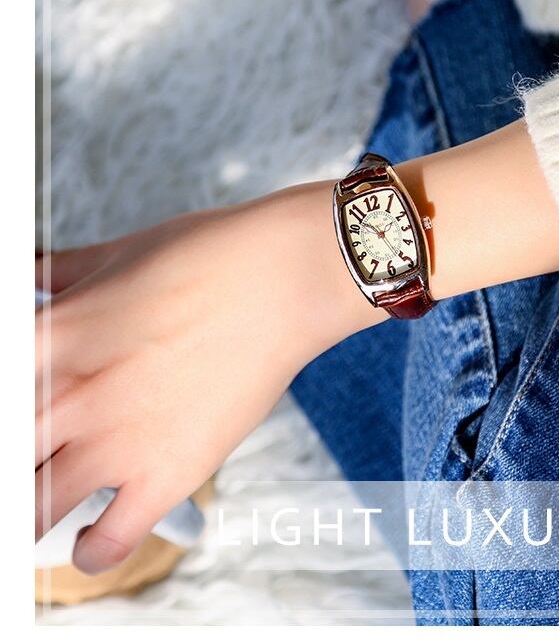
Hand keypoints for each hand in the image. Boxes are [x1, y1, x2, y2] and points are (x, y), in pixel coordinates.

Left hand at [36, 182, 382, 573]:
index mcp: (48, 335)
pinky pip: (105, 544)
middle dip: (17, 459)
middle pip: (7, 459)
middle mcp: (72, 396)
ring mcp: (120, 442)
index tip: (21, 408)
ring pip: (30, 512)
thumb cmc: (210, 256)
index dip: (5, 401)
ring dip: (30, 511)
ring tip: (46, 498)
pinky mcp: (169, 475)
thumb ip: (58, 272)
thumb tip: (27, 275)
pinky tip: (91, 533)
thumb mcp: (120, 253)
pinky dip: (88, 550)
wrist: (286, 279)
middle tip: (36, 452)